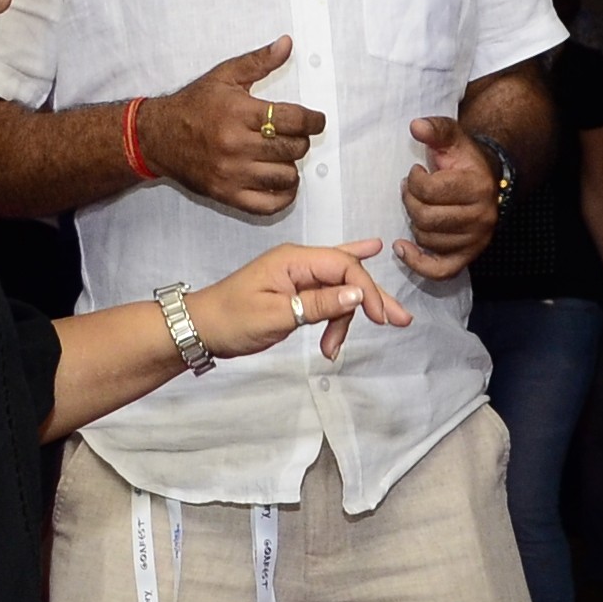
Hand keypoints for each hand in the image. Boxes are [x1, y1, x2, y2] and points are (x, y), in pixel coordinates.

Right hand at [145, 39, 317, 216]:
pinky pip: (269, 204)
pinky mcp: (227, 194)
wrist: (158, 137)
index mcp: (239, 113)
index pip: (294, 120)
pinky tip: (283, 182)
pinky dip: (284, 196)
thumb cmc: (193, 106)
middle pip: (293, 148)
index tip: (317, 120)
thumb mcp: (224, 76)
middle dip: (301, 140)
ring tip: (283, 155)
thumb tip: (287, 44)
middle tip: (294, 135)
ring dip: (291, 165)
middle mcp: (236, 145)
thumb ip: (259, 61)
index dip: (313, 120)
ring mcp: (232, 173)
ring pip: (285, 176)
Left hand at [193, 243, 412, 363]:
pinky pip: (329, 287)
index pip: (344, 267)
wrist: (201, 328)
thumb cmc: (231, 319)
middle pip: (348, 273)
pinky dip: (345, 294)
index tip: (381, 318)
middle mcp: (299, 262)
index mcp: (294, 260)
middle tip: (401, 320)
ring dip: (345, 318)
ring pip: (339, 287)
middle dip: (373, 298)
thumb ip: (319, 304)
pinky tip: (370, 251)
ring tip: (333, 350)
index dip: (367, 290)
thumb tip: (357, 293)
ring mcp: (297, 275)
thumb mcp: (276, 315)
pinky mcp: (295, 290)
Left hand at [396, 117, 497, 280]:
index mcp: (478, 186)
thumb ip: (436, 130)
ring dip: (415, 224)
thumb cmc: (464, 161)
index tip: (417, 172)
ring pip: (428, 240)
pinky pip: (441, 270)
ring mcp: (477, 239)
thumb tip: (416, 126)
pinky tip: (403, 248)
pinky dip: (419, 263)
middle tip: (410, 191)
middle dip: (410, 202)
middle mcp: (482, 216)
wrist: (488, 180)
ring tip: (418, 207)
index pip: (430, 191)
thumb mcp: (453, 139)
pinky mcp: (469, 256)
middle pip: (426, 218)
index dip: (414, 181)